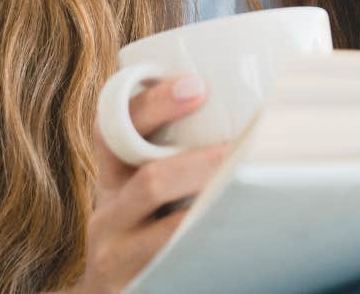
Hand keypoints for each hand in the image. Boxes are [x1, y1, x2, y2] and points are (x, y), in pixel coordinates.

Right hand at [61, 74, 229, 293]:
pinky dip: (210, 251)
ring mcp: (117, 258)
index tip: (197, 86)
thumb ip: (172, 152)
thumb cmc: (141, 229)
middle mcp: (108, 215)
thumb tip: (248, 104)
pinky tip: (241, 241)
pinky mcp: (134, 289)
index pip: (113, 127)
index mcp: (112, 177)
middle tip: (245, 148)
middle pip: (151, 180)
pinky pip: (178, 270)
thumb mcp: (139, 189)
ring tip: (251, 191)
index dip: (153, 103)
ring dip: (213, 208)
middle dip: (202, 163)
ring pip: (170, 232)